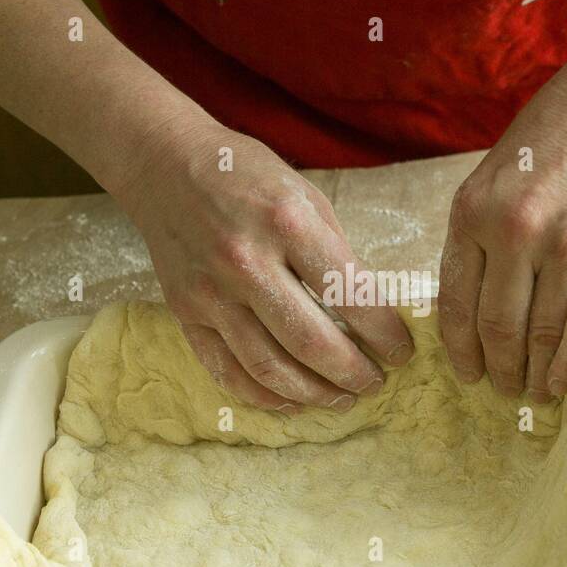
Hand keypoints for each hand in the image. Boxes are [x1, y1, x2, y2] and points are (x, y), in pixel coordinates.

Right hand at [114, 116, 412, 412]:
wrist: (165, 164)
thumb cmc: (248, 176)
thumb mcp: (306, 195)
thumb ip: (335, 252)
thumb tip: (372, 313)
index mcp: (287, 223)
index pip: (349, 294)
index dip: (384, 333)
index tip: (401, 351)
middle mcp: (246, 261)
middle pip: (310, 342)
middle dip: (353, 372)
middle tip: (375, 383)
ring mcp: (210, 292)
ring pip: (268, 367)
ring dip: (314, 393)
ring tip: (341, 399)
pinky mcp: (185, 312)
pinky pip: (226, 370)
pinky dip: (263, 396)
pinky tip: (292, 402)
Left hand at [438, 54, 566, 400]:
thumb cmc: (559, 131)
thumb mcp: (495, 175)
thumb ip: (481, 232)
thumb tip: (473, 301)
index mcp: (473, 213)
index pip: (455, 304)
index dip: (460, 351)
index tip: (466, 373)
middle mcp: (513, 234)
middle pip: (496, 329)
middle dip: (497, 370)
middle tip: (502, 389)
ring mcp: (566, 248)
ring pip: (540, 336)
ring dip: (534, 374)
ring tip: (534, 392)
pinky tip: (564, 383)